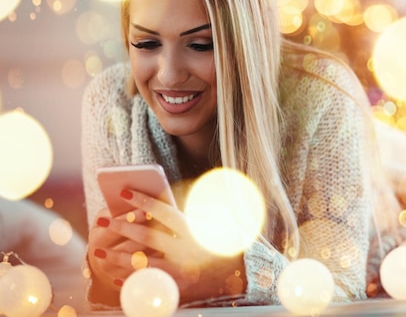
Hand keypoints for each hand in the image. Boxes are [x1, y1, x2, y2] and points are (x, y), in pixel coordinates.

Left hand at [90, 189, 246, 302]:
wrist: (234, 272)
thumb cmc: (212, 241)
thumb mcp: (204, 222)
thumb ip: (178, 214)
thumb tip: (146, 203)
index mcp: (193, 229)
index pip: (164, 211)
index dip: (143, 200)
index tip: (123, 191)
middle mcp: (187, 249)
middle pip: (148, 236)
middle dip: (122, 227)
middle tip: (102, 220)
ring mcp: (181, 269)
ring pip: (142, 263)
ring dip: (117, 257)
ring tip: (99, 252)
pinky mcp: (176, 286)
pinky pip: (147, 283)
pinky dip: (129, 281)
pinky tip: (114, 277)